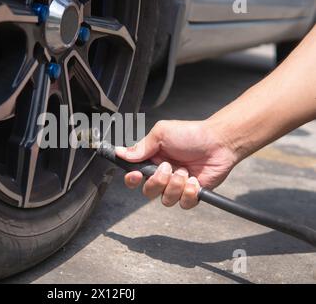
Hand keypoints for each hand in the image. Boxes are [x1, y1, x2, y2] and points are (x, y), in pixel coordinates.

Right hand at [115, 120, 236, 208]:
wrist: (219, 142)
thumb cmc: (191, 134)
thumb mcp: (161, 134)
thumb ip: (141, 147)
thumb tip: (121, 153)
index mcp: (152, 161)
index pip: (134, 177)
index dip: (132, 179)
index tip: (137, 175)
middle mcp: (162, 175)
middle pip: (148, 192)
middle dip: (157, 181)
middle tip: (168, 167)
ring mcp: (177, 186)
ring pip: (165, 200)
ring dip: (175, 186)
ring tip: (185, 172)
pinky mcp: (191, 194)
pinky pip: (183, 204)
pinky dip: (189, 192)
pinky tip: (195, 180)